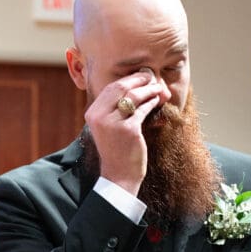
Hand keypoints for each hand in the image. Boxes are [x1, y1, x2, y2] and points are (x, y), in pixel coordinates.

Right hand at [85, 69, 167, 195]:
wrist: (119, 175)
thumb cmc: (116, 150)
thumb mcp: (108, 127)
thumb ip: (114, 108)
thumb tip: (133, 86)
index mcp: (92, 114)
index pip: (110, 88)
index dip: (127, 79)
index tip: (140, 75)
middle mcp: (99, 116)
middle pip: (120, 87)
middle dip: (138, 79)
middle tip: (151, 76)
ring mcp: (113, 123)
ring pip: (133, 96)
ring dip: (148, 89)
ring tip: (158, 88)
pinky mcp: (128, 130)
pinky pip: (142, 109)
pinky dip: (151, 102)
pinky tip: (157, 100)